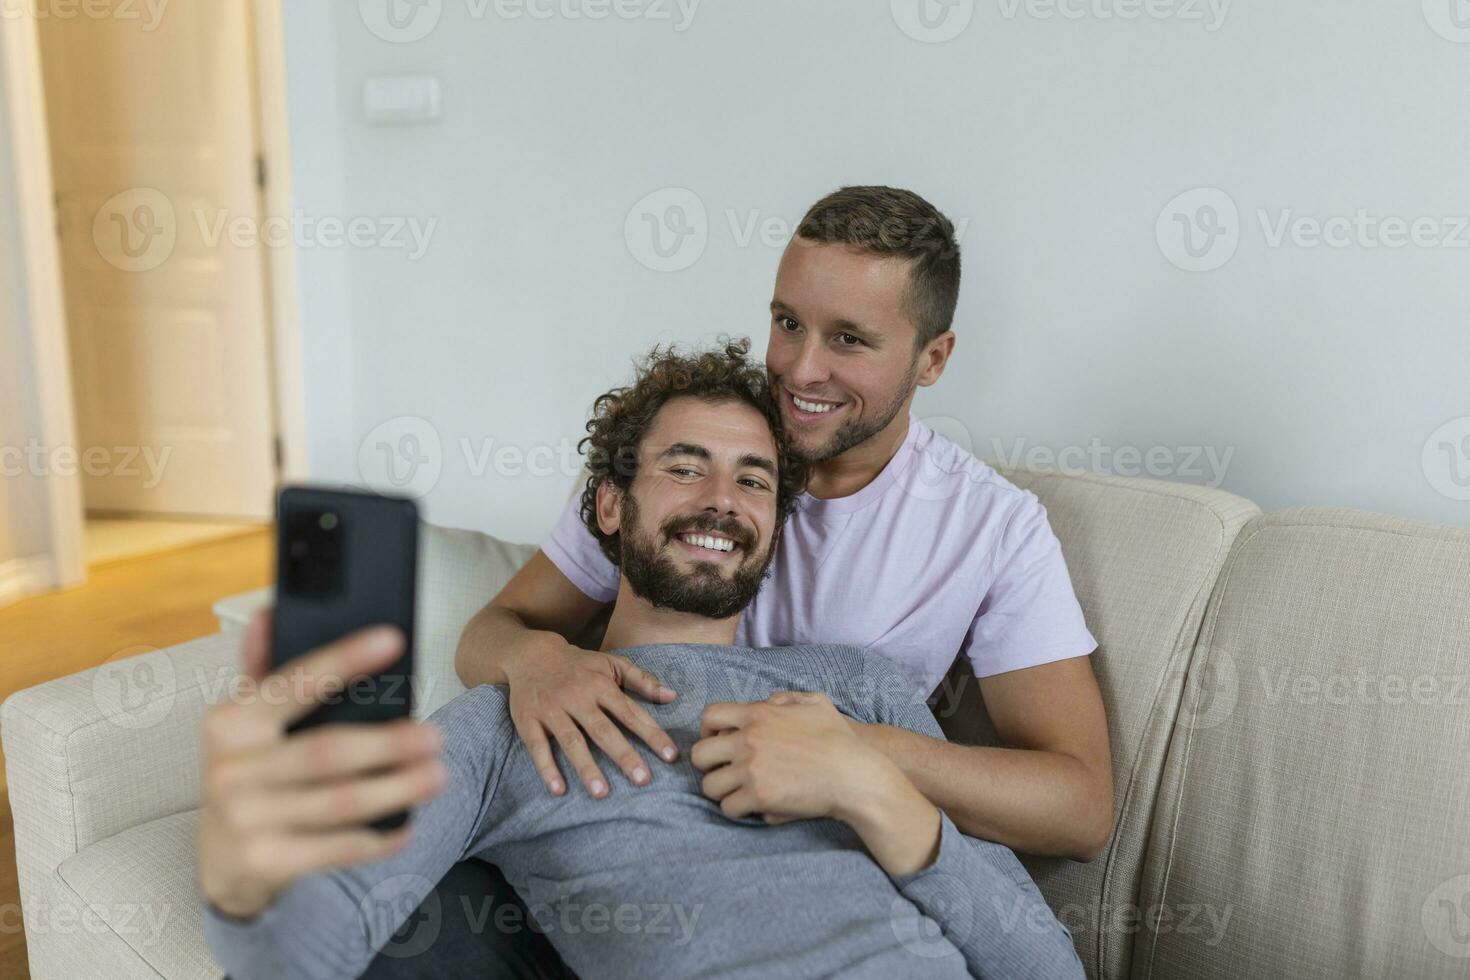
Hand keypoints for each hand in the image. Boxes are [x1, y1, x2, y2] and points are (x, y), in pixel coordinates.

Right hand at [198, 609, 446, 920]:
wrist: (221, 861)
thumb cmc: (250, 774)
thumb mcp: (247, 724)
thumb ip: (264, 672)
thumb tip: (269, 614)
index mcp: (231, 721)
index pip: (294, 682)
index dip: (343, 660)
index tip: (393, 639)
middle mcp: (231, 768)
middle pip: (326, 752)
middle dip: (388, 743)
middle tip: (436, 737)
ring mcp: (245, 818)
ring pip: (337, 802)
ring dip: (396, 789)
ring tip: (438, 775)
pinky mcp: (263, 862)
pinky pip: (333, 849)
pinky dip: (376, 840)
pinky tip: (407, 827)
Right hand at [503, 637, 679, 797]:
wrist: (531, 654)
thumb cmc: (579, 664)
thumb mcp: (611, 664)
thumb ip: (642, 680)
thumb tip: (673, 696)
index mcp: (600, 685)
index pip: (630, 713)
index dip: (652, 734)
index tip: (670, 756)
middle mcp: (577, 697)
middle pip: (603, 730)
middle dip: (623, 755)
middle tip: (642, 780)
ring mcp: (551, 709)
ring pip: (572, 741)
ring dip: (586, 767)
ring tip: (601, 793)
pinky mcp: (528, 720)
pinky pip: (538, 747)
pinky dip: (547, 768)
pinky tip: (558, 790)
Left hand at [690, 691, 892, 825]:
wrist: (854, 776)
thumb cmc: (839, 739)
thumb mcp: (815, 702)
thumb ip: (786, 698)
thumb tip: (767, 703)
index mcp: (758, 714)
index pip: (710, 716)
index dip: (707, 731)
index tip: (717, 742)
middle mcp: (748, 740)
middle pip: (699, 754)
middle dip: (708, 765)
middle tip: (723, 772)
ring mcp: (751, 770)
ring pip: (709, 786)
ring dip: (721, 791)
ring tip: (736, 793)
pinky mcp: (759, 797)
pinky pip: (728, 808)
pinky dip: (737, 810)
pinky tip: (751, 808)